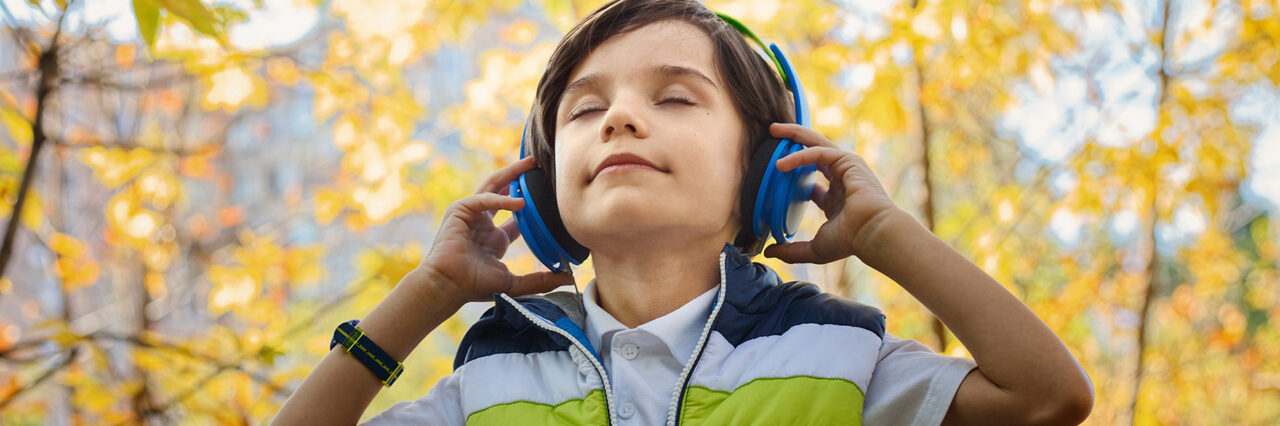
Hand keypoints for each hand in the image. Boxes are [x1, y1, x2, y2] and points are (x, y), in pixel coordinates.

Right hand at [417, 156, 574, 304]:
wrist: (448, 286)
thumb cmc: (474, 286)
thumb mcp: (514, 283)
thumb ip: (540, 280)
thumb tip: (569, 280)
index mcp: (495, 238)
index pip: (517, 216)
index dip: (533, 205)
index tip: (552, 196)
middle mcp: (483, 223)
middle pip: (505, 192)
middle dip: (521, 178)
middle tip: (540, 166)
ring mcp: (471, 214)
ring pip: (493, 186)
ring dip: (511, 174)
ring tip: (530, 164)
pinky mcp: (460, 210)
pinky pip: (483, 198)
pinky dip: (501, 198)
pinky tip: (519, 202)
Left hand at [762, 123, 901, 263]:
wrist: (872, 234)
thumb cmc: (850, 241)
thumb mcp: (815, 248)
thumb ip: (791, 250)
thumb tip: (769, 252)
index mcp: (836, 199)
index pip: (812, 180)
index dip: (793, 173)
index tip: (774, 171)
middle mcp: (842, 180)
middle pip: (813, 153)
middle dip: (794, 142)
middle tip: (772, 134)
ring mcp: (847, 168)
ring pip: (817, 143)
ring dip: (795, 134)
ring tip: (774, 130)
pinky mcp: (849, 161)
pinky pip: (819, 152)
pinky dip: (800, 155)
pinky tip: (781, 164)